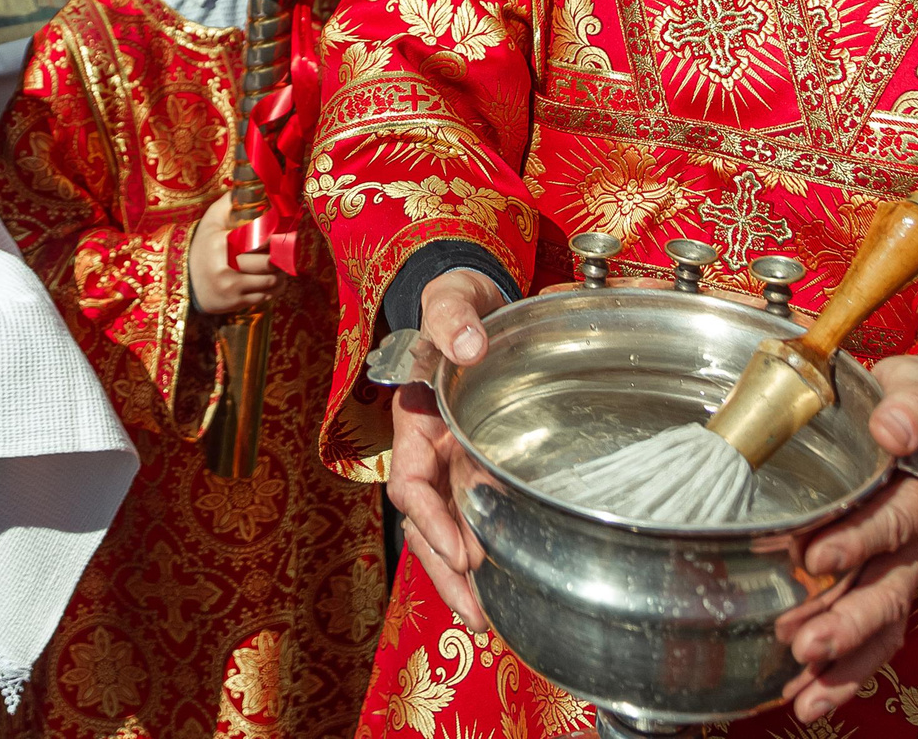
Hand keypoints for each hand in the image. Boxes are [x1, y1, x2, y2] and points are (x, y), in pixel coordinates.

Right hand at [189, 191, 282, 316]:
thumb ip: (228, 204)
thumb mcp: (209, 223)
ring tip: (281, 268)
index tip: (283, 235)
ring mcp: (231, 287)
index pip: (260, 240)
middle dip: (281, 259)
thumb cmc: (202, 247)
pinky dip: (273, 290)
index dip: (276, 239)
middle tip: (285, 253)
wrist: (183, 282)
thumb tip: (247, 187)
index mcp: (222, 243)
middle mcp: (227, 266)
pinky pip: (265, 297)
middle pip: (270, 263)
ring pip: (271, 282)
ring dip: (281, 275)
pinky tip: (272, 281)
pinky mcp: (235, 303)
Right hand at [385, 267, 508, 627]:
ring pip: (449, 530)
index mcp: (415, 419)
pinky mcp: (482, 469)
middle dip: (445, 571)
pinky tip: (507, 583)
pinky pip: (477, 517)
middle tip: (476, 614)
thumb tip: (467, 346)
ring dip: (462, 576)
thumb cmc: (457, 302)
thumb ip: (452, 317)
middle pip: (426, 523)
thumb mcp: (451, 299)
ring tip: (488, 619)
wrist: (478, 306)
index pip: (410, 482)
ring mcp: (455, 464)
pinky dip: (486, 553)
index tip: (462, 551)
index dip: (431, 520)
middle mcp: (431, 450)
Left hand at [775, 354, 917, 720]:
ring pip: (881, 628)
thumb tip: (891, 427)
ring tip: (806, 698)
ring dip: (845, 665)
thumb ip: (908, 406)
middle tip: (806, 646)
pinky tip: (806, 698)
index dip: (856, 540)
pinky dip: (843, 672)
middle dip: (847, 624)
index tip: (815, 557)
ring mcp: (906, 571)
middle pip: (887, 593)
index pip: (891, 522)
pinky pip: (872, 636)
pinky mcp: (889, 586)